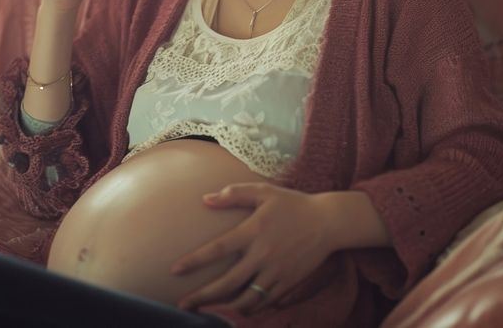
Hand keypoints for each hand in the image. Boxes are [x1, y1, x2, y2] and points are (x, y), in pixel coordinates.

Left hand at [171, 184, 335, 314]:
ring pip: (245, 299)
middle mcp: (263, 255)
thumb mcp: (264, 191)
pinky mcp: (288, 283)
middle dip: (202, 297)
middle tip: (183, 304)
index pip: (217, 249)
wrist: (328, 222)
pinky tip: (237, 308)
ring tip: (207, 309)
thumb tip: (206, 199)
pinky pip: (264, 302)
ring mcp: (276, 272)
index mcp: (253, 231)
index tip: (174, 270)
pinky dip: (248, 308)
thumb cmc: (293, 204)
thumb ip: (235, 193)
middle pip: (227, 283)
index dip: (194, 261)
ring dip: (223, 308)